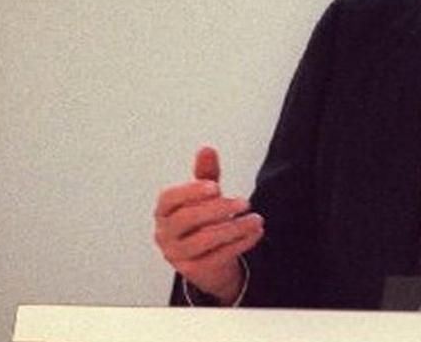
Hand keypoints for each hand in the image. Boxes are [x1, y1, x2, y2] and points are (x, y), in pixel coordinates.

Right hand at [153, 146, 263, 302]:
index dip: (190, 192)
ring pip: (203, 240)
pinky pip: (217, 256)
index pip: (169, 199)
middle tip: (245, 201)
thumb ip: (206, 173)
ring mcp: (177, 254)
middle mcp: (165, 233)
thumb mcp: (205, 196)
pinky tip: (255, 233)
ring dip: (234, 228)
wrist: (207, 261)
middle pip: (186, 219)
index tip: (215, 186)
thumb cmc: (202, 221)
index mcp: (164, 211)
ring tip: (256, 219)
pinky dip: (240, 243)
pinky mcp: (193, 271)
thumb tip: (207, 149)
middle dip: (218, 208)